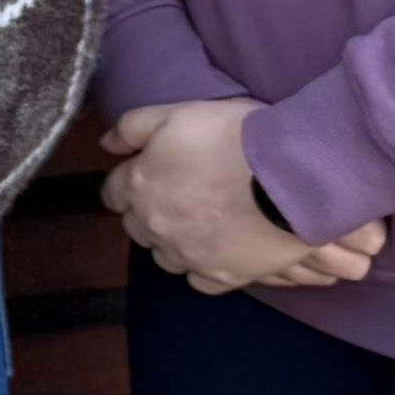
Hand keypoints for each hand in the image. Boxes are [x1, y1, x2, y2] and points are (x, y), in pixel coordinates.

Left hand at [100, 99, 387, 295]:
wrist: (288, 175)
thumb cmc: (233, 136)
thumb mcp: (176, 114)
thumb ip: (132, 127)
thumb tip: (106, 144)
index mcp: (140, 185)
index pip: (114, 193)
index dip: (127, 184)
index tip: (143, 179)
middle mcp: (156, 225)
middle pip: (136, 227)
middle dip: (147, 213)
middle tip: (175, 198)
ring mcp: (187, 255)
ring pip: (164, 257)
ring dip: (172, 243)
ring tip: (197, 226)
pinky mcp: (221, 276)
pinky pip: (199, 280)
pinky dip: (202, 268)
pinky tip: (216, 252)